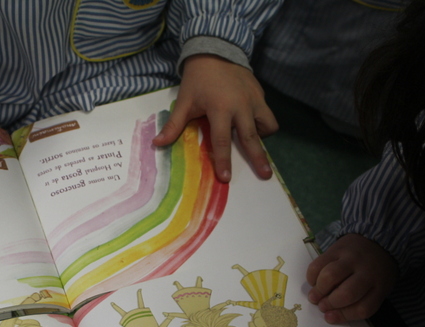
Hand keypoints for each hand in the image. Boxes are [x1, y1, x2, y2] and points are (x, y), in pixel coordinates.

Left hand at [154, 55, 277, 181]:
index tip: (226, 178)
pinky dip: (263, 123)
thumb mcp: (184, 102)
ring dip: (263, 138)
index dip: (223, 161)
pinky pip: (267, 115)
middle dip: (258, 158)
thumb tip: (157, 144)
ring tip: (259, 147)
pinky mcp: (261, 95)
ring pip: (267, 125)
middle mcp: (241, 106)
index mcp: (220, 109)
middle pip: (251, 138)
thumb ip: (174, 125)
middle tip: (265, 175)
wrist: (216, 51)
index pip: (221, 141)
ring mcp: (254, 100)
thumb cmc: (198, 79)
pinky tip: (252, 125)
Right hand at [306, 233, 398, 323]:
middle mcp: (367, 272)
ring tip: (315, 296)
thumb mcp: (379, 288)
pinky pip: (318, 264)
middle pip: (347, 293)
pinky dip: (312, 276)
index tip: (329, 317)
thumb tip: (329, 314)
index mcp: (380, 287)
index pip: (363, 308)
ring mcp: (351, 259)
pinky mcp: (336, 249)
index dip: (343, 316)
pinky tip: (314, 282)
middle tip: (322, 306)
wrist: (378, 241)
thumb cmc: (377, 271)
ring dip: (319, 290)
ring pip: (330, 276)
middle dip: (330, 303)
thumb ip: (360, 301)